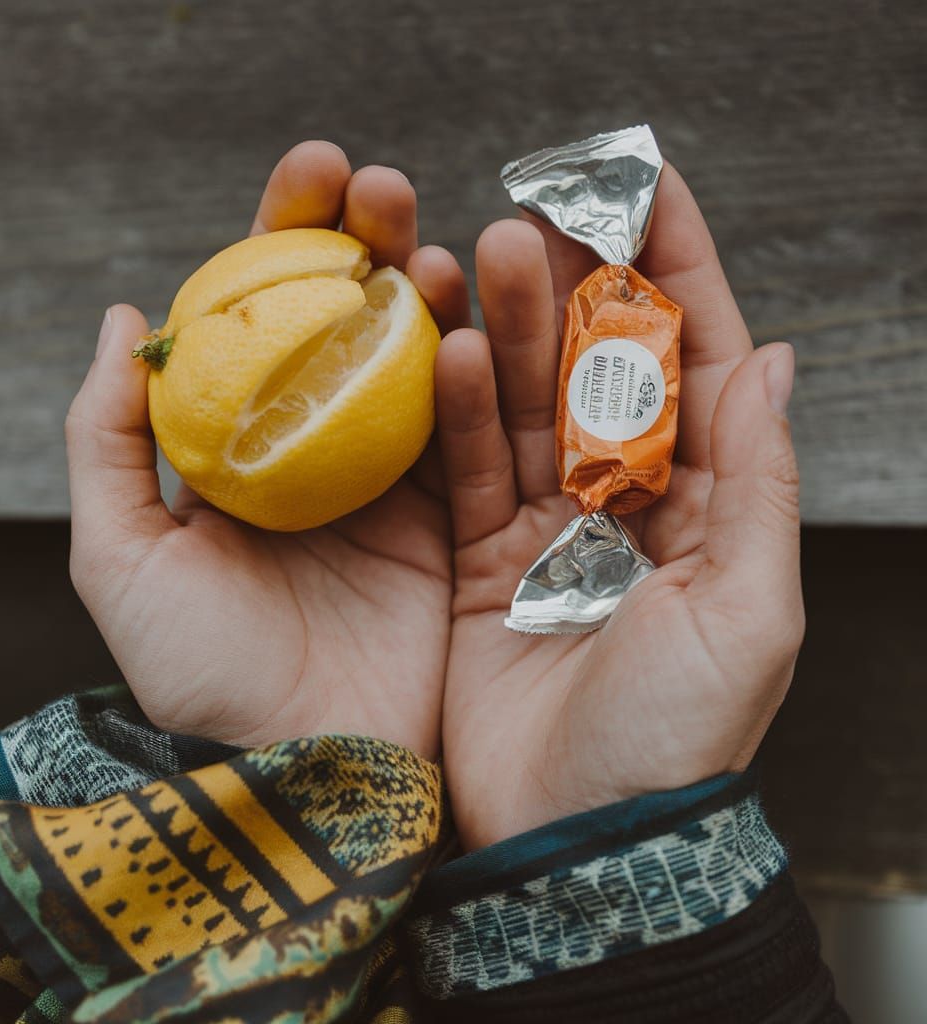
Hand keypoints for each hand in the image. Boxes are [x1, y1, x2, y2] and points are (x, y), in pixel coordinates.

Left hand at [65, 141, 468, 757]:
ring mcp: (394, 487)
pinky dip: (477, 376)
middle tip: (381, 187)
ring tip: (432, 245)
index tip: (311, 176)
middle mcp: (320, 455)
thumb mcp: (118, 555)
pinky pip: (471, 436)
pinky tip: (477, 323)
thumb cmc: (201, 674)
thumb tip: (123, 317)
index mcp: (242, 449)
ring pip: (417, 364)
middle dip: (365, 244)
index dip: (283, 241)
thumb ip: (105, 438)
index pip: (262, 319)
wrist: (301, 765)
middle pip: (347, 324)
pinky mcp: (455, 526)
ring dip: (429, 295)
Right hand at [435, 165, 803, 848]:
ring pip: (525, 408)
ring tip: (492, 253)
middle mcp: (626, 508)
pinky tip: (445, 351)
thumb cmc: (675, 741)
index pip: (698, 366)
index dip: (679, 274)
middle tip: (550, 204)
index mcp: (706, 510)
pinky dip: (455, 415)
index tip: (648, 186)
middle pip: (601, 372)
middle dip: (582, 287)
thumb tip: (773, 359)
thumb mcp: (747, 613)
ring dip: (510, 332)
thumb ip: (758, 484)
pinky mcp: (478, 562)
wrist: (573, 843)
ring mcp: (546, 532)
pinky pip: (465, 473)